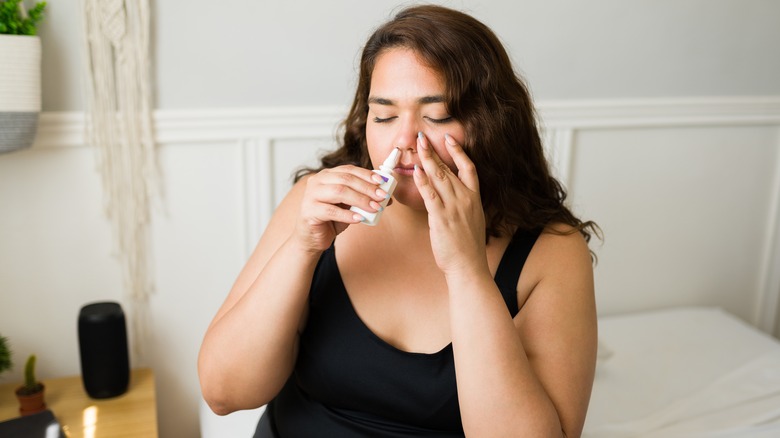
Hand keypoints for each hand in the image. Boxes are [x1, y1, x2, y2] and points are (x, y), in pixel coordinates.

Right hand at [294, 166, 387, 252]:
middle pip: (346, 179)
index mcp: (327, 175)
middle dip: (367, 188)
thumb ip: (363, 197)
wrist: (312, 237)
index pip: (349, 169)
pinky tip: (359, 219)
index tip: (382, 181)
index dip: (366, 174)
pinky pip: (331, 211)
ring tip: (374, 208)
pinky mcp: (309, 211)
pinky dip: (347, 215)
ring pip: (339, 192)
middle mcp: (317, 181)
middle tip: (382, 196)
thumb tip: (386, 196)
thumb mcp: (349, 205)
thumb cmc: (332, 219)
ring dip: (360, 200)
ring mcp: (311, 195)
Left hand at [413, 133, 488, 277]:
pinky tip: (416, 171)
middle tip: (422, 137)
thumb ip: (464, 204)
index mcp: (475, 198)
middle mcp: (466, 199)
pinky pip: (431, 195)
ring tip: (417, 146)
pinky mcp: (441, 218)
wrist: (469, 265)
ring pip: (439, 177)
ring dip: (427, 159)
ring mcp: (454, 207)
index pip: (469, 168)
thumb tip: (454, 194)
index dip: (458, 151)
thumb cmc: (468, 247)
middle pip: (448, 168)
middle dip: (434, 151)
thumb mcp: (473, 219)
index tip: (448, 138)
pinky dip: (423, 182)